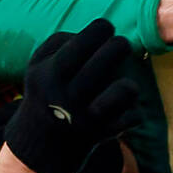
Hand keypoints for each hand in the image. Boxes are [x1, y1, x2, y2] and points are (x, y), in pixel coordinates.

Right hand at [3, 19, 139, 172]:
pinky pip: (134, 116)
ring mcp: (88, 119)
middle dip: (120, 45)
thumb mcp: (39, 62)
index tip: (104, 29)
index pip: (82, 44)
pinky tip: (118, 110)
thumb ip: (62, 39)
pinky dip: (131, 111)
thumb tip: (100, 35)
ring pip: (127, 90)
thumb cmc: (47, 88)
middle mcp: (69, 98)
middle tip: (120, 46)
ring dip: (129, 83)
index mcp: (51, 75)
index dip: (101, 29)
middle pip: (108, 59)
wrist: (41, 142)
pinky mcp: (106, 135)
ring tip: (122, 83)